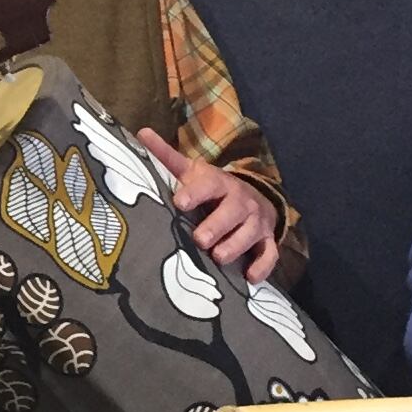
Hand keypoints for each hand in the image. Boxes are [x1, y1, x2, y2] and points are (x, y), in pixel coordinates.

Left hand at [137, 126, 276, 278]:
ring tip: (218, 258)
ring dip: (235, 246)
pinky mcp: (266, 240)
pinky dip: (262, 266)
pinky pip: (269, 254)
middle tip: (200, 239)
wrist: (251, 197)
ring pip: (250, 234)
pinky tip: (249, 277)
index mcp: (219, 183)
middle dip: (217, 226)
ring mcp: (255, 222)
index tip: (180, 202)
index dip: (195, 193)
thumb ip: (167, 157)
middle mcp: (240, 201)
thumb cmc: (212, 189)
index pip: (208, 185)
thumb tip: (141, 133)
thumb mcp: (192, 173)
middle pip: (232, 211)